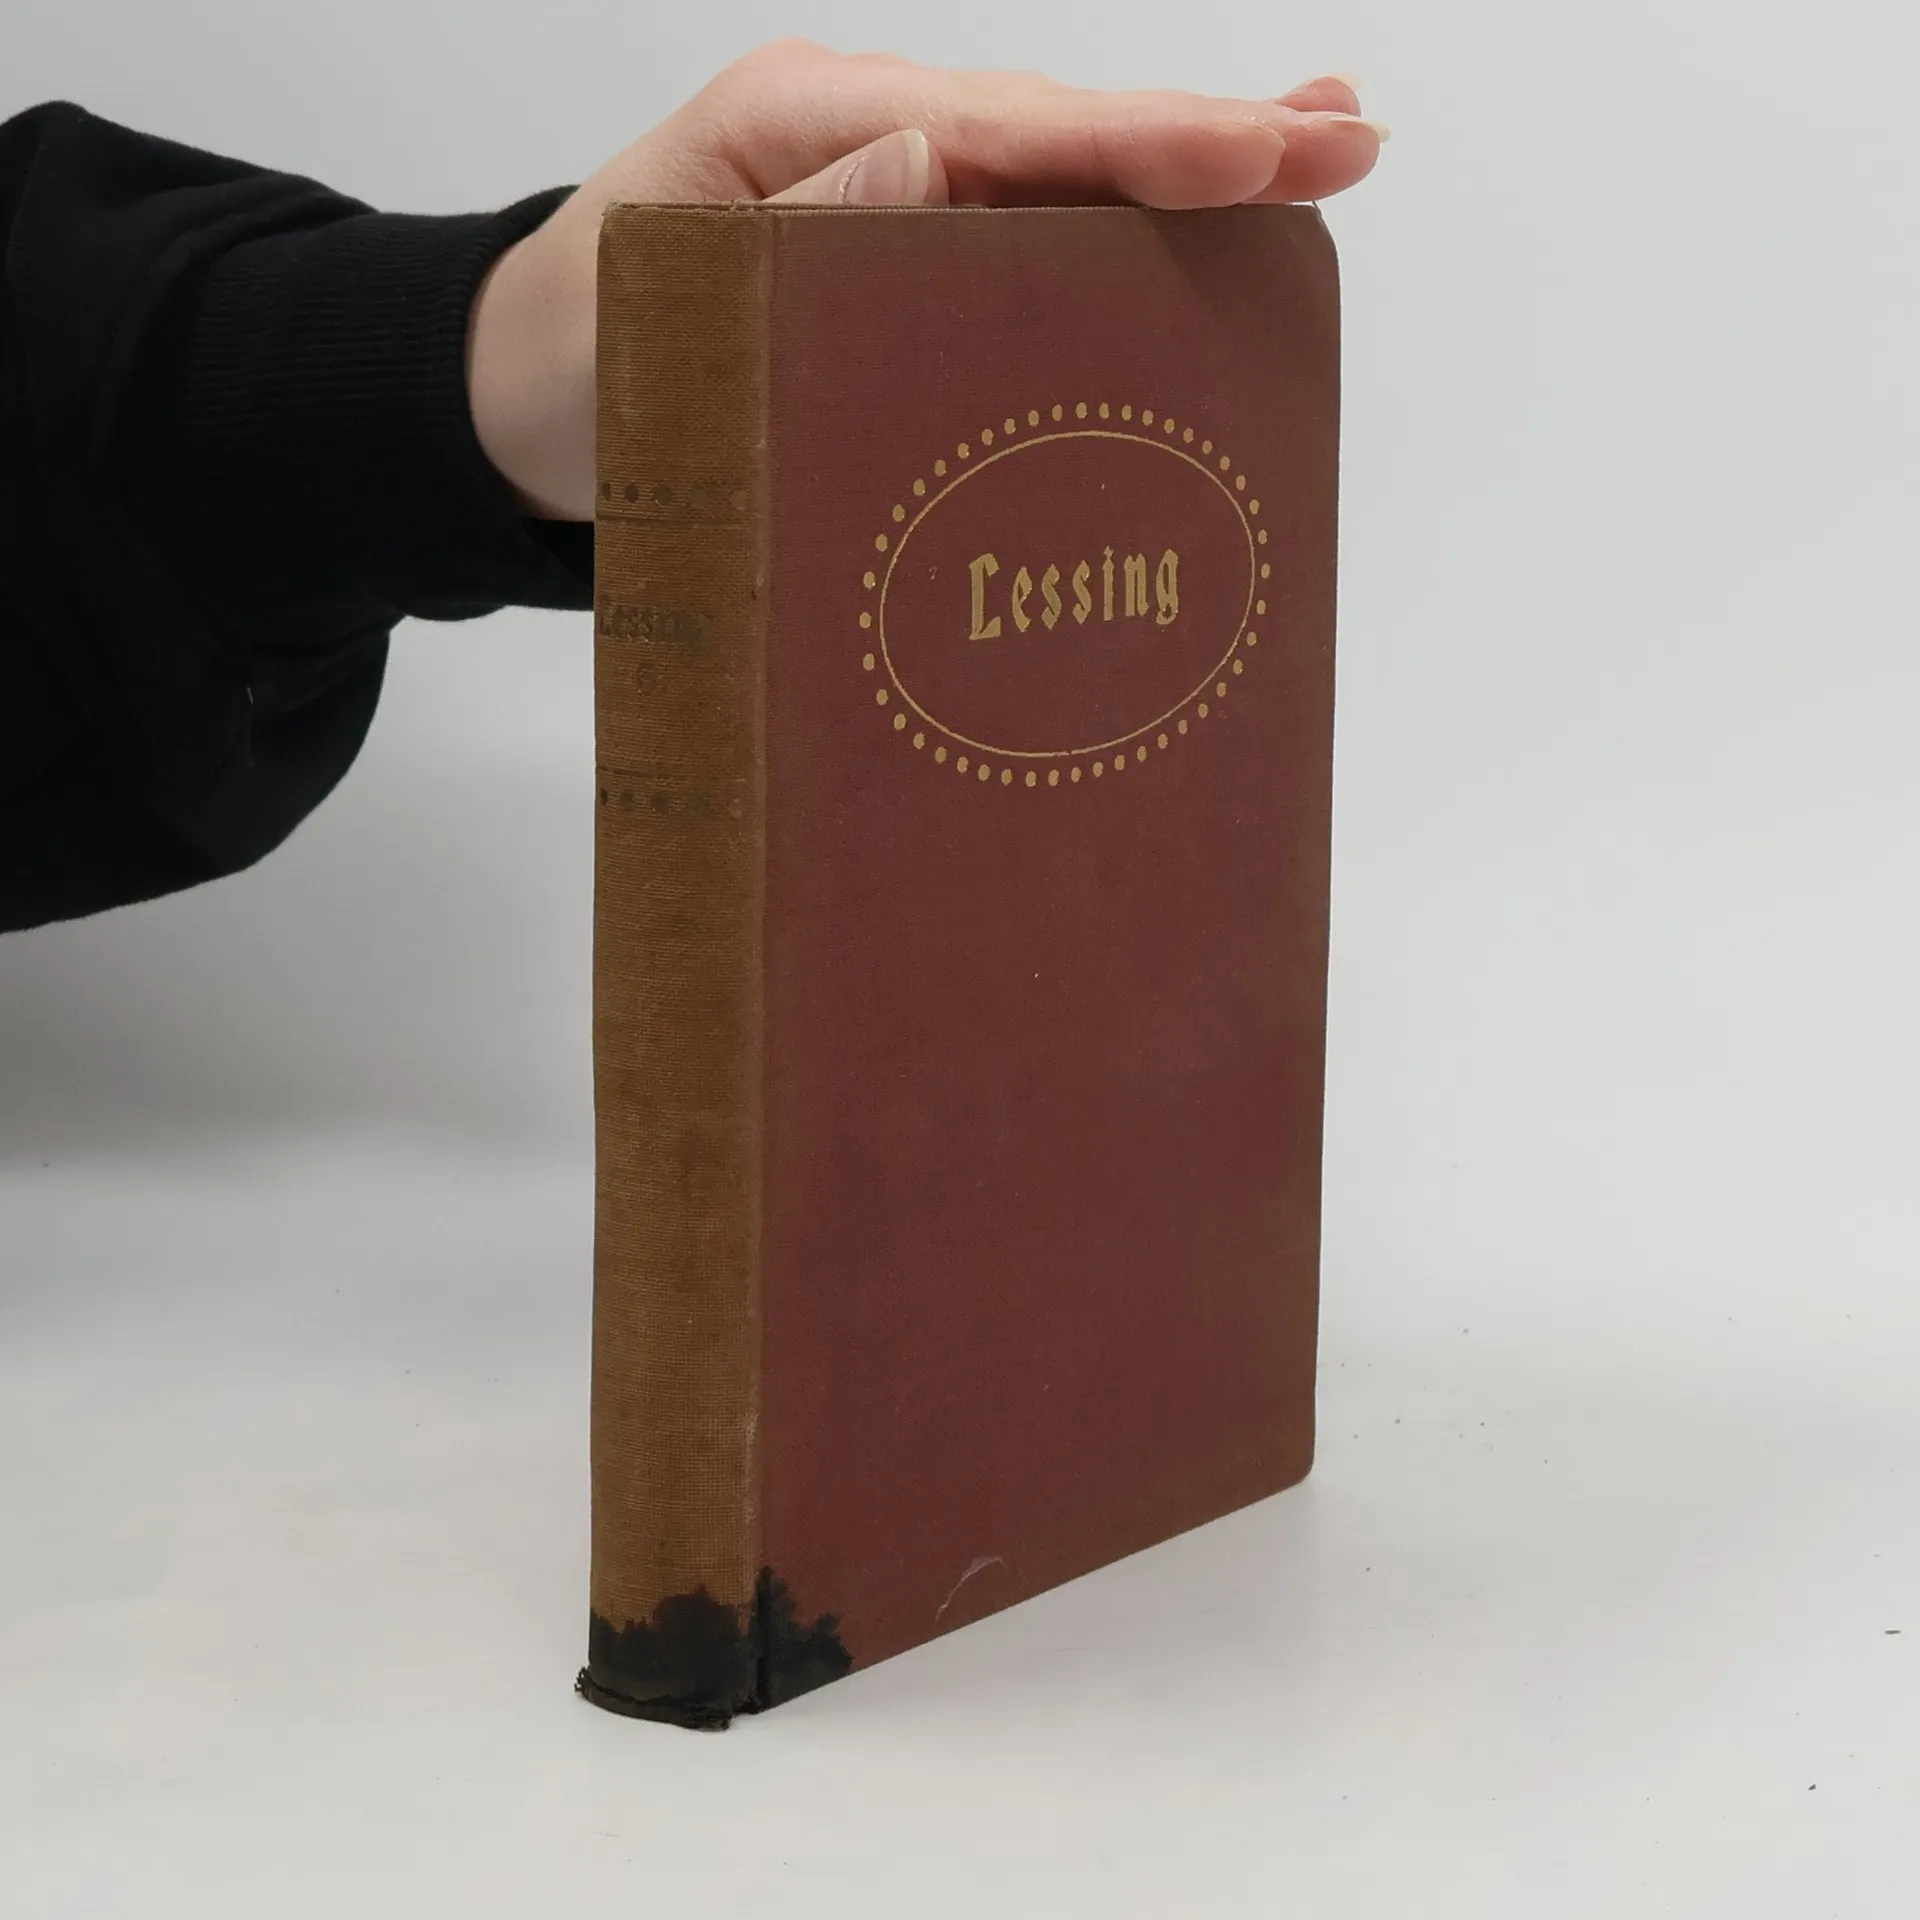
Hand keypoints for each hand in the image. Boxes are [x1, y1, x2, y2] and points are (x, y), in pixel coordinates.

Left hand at [468, 39, 1386, 520]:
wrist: (519, 411)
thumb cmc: (578, 360)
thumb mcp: (655, 300)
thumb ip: (788, 232)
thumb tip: (931, 158)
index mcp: (804, 127)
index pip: (1004, 128)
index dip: (1143, 141)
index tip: (1265, 146)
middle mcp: (866, 147)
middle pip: (1062, 140)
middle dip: (1208, 142)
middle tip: (1349, 143)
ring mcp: (888, 205)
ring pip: (1060, 191)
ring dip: (1187, 186)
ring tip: (1314, 169)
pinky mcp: (898, 273)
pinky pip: (1023, 258)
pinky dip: (1117, 253)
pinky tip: (1196, 253)